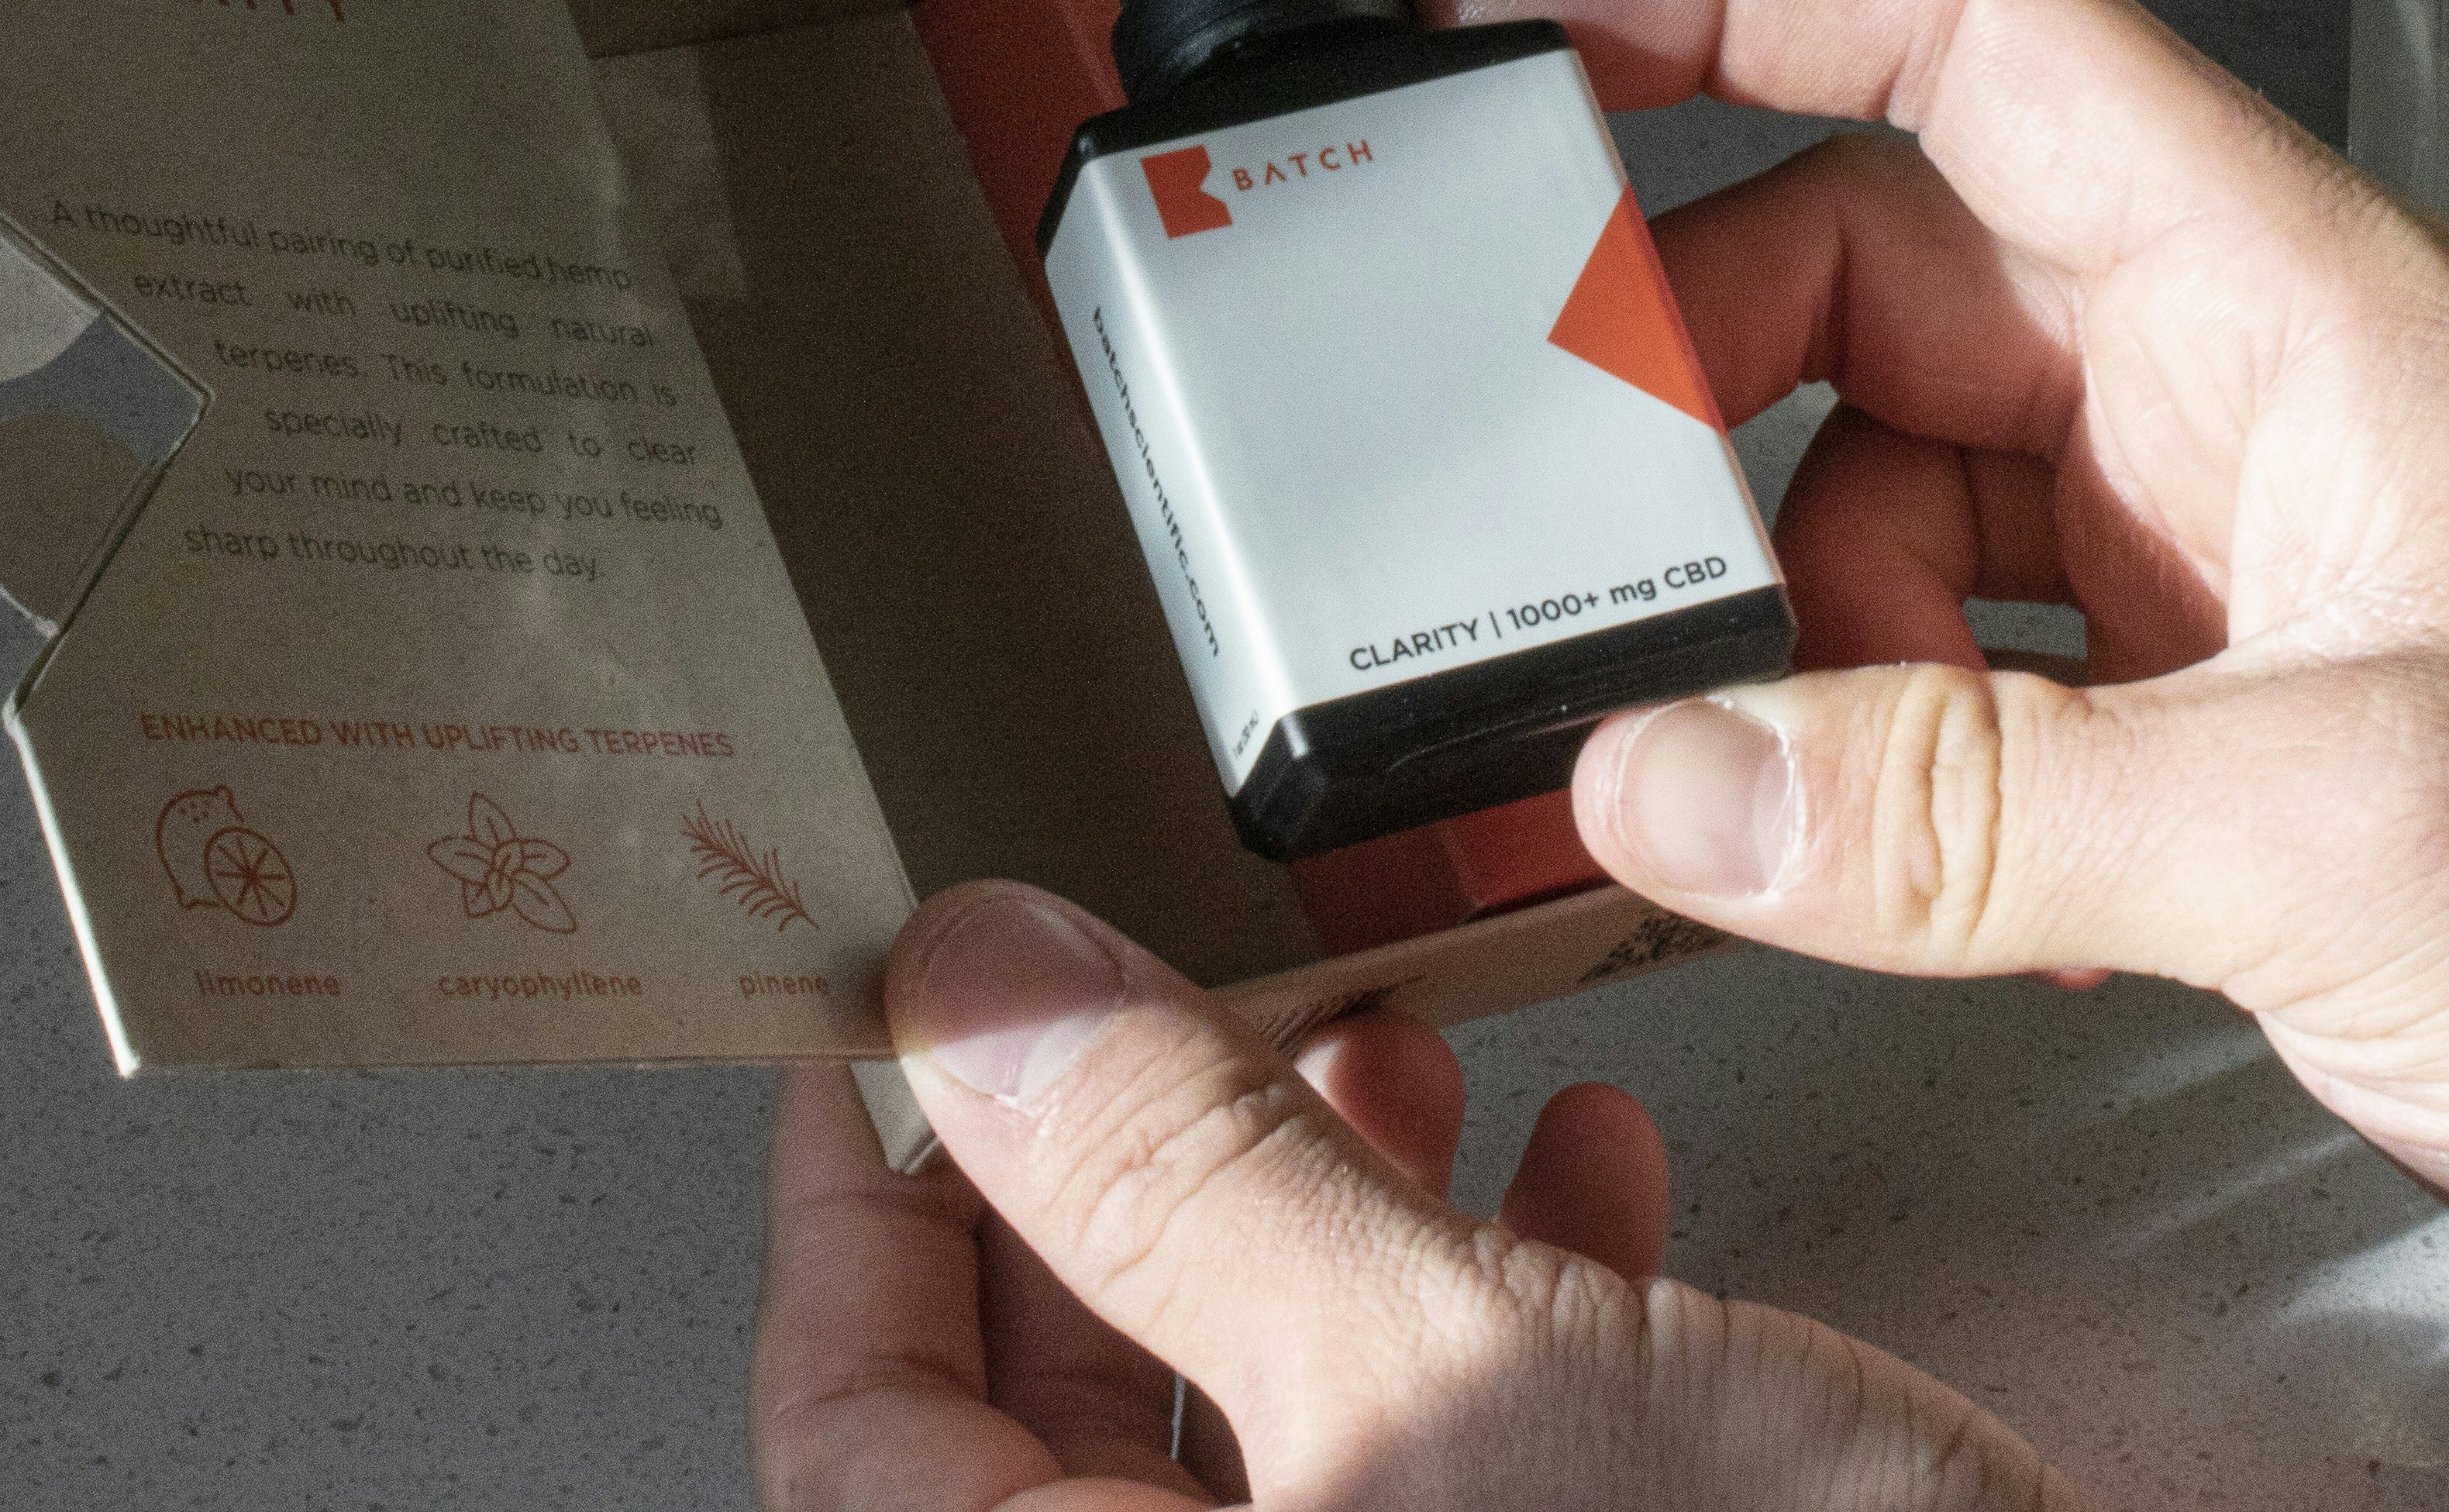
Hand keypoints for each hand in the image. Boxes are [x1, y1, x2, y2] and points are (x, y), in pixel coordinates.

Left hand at [752, 879, 2093, 1509]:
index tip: (886, 1017)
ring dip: (1327, 1207)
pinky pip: (1459, 1463)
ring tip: (1393, 1044)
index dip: (857, 1206)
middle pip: (1056, 1422)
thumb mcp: (1442, 1377)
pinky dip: (1503, 1302)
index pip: (855, 1436)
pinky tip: (1593, 1171)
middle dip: (1131, 1172)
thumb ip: (1179, 1179)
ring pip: (1273, 1422)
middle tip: (1155, 984)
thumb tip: (977, 998)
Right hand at [1434, 0, 2448, 1434]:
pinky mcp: (2228, 737)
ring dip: (1786, 622)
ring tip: (1767, 770)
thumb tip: (1669, 782)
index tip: (1511, 13)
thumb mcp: (2346, 835)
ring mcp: (2232, 571)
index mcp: (2289, 307)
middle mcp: (2243, 405)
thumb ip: (1968, 809)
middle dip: (1692, 394)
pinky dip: (1873, 755)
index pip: (1959, 28)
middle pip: (1866, 278)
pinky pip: (1964, 679)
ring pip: (1893, 497)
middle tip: (1561, 527)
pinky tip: (1875, 868)